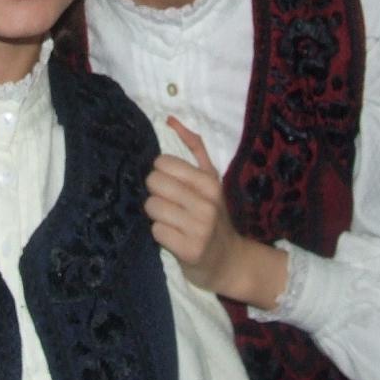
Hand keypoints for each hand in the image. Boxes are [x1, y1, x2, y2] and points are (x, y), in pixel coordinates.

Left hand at [145, 116, 288, 307]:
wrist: (228, 260)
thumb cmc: (213, 215)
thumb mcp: (210, 179)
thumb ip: (194, 147)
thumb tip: (170, 120)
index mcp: (210, 182)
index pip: (163, 163)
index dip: (161, 174)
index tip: (172, 186)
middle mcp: (206, 204)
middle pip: (154, 183)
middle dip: (157, 194)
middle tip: (170, 205)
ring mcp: (199, 228)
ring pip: (151, 206)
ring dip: (157, 215)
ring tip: (172, 221)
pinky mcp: (188, 250)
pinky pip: (155, 231)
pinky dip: (160, 234)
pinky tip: (174, 237)